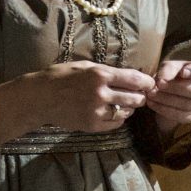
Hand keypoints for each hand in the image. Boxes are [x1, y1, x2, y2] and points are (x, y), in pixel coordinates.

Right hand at [0, 60, 157, 143]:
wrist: (40, 97)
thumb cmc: (62, 76)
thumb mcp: (85, 66)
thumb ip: (107, 71)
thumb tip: (129, 75)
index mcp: (100, 75)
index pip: (134, 80)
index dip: (147, 82)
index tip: (151, 84)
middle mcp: (101, 93)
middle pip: (135, 98)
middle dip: (140, 97)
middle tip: (140, 95)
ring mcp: (96, 111)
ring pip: (126, 112)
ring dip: (129, 108)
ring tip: (126, 104)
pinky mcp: (92, 125)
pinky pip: (115, 124)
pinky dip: (118, 119)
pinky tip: (115, 113)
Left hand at [144, 56, 190, 129]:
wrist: (171, 91)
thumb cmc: (174, 74)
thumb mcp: (171, 66)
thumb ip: (169, 69)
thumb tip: (163, 79)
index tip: (182, 72)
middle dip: (175, 88)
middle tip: (159, 84)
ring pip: (187, 105)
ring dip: (166, 100)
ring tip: (151, 94)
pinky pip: (181, 116)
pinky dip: (164, 109)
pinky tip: (153, 103)